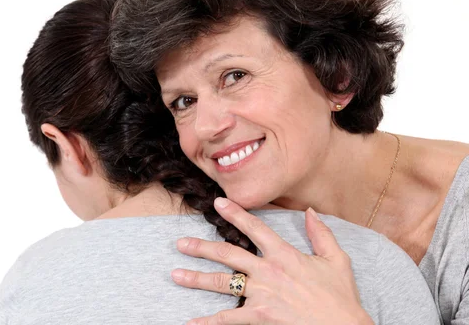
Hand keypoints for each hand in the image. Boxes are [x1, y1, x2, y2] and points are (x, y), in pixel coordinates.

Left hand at [171, 198, 373, 324]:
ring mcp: (262, 295)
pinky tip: (191, 322)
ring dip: (196, 278)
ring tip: (176, 274)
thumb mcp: (337, 260)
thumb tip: (310, 212)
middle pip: (228, 254)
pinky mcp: (260, 317)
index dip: (235, 214)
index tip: (217, 203)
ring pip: (223, 283)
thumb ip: (321, 233)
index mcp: (285, 255)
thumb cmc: (340, 297)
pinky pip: (229, 319)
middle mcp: (268, 271)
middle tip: (180, 243)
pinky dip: (209, 322)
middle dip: (201, 248)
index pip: (255, 228)